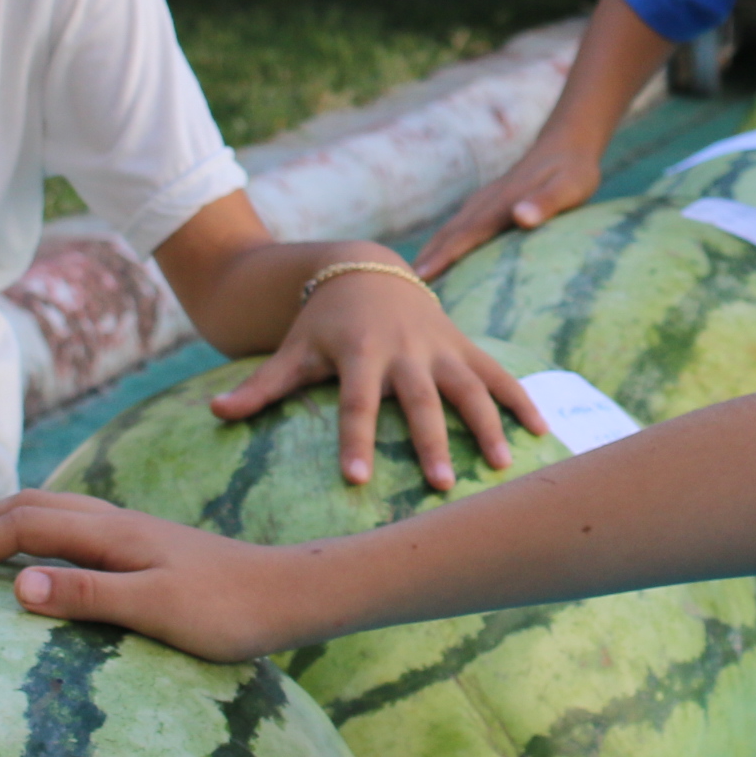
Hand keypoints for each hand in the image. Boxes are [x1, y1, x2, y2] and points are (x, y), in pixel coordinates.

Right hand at [0, 489, 295, 659]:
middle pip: (29, 507)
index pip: (23, 528)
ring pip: (51, 511)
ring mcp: (133, 532)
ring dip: (2, 522)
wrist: (290, 595)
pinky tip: (38, 551)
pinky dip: (34, 529)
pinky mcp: (146, 546)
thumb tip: (16, 584)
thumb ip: (87, 595)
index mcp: (111, 534)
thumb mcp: (155, 610)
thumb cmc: (227, 611)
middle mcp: (117, 523)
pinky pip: (72, 525)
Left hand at [208, 261, 547, 490]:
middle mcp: (405, 349)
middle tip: (441, 487)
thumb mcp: (292, 350)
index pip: (356, 403)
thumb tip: (213, 412)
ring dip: (488, 424)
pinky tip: (542, 432)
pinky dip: (521, 399)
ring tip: (502, 465)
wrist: (366, 269)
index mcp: (359, 353)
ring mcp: (440, 346)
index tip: (358, 480)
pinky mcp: (464, 345)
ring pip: (470, 386)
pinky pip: (498, 373)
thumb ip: (260, 387)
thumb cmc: (322, 323)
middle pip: (420, 400)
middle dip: (432, 441)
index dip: (356, 440)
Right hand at [409, 134, 601, 278]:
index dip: (443, 257)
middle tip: (400, 288)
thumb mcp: (569, 188)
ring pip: (450, 230)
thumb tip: (520, 217)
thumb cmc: (573, 170)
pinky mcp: (488, 204)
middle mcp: (485, 203)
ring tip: (412, 279)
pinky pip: (460, 227)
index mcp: (500, 204)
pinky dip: (444, 244)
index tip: (421, 277)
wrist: (568, 142)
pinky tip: (440, 258)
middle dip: (427, 259)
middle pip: (449, 234)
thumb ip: (545, 202)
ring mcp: (484, 202)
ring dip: (431, 252)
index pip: (466, 234)